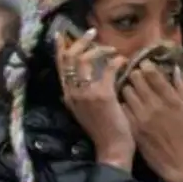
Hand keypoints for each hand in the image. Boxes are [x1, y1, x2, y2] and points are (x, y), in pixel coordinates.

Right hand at [55, 28, 133, 169]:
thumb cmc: (102, 130)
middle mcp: (72, 92)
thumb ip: (77, 97)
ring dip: (99, 49)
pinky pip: (107, 69)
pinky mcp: (103, 95)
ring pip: (85, 60)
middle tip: (92, 32)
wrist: (112, 148)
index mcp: (67, 95)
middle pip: (69, 58)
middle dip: (80, 41)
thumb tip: (73, 85)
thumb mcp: (82, 112)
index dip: (61, 47)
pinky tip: (122, 61)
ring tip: (111, 48)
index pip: (59, 66)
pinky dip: (115, 61)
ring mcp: (86, 93)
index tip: (64, 34)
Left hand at [121, 61, 182, 181]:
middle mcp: (154, 106)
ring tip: (128, 86)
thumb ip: (182, 88)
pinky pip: (122, 106)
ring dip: (126, 86)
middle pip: (136, 80)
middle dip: (134, 73)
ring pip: (125, 91)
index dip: (146, 66)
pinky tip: (124, 102)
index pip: (153, 75)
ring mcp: (141, 116)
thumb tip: (176, 68)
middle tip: (133, 73)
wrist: (178, 163)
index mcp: (171, 100)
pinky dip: (122, 101)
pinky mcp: (132, 126)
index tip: (143, 63)